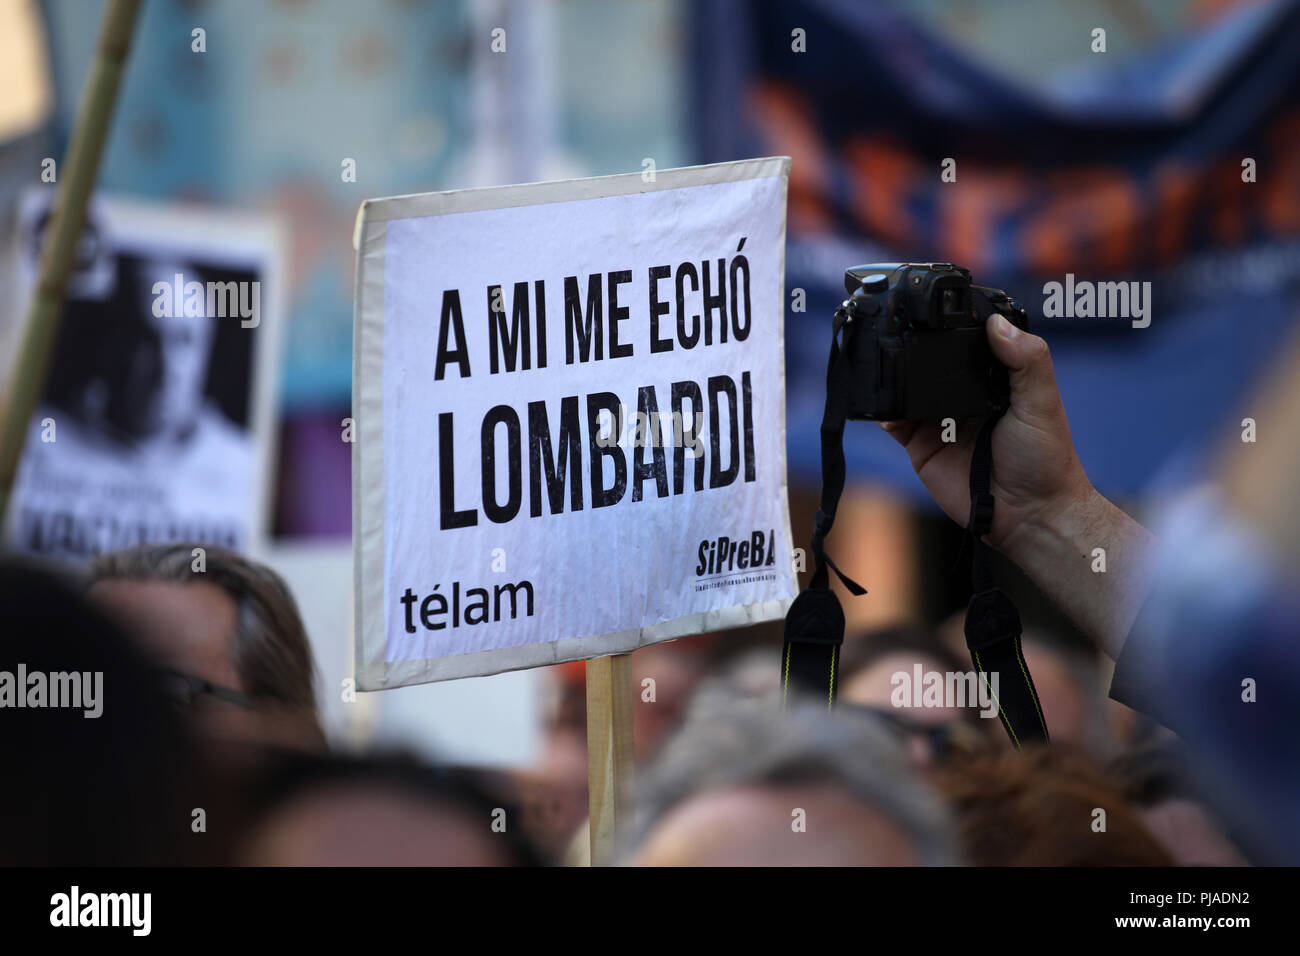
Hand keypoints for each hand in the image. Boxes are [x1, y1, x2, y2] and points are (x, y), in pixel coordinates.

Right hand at [880, 314, 1151, 658]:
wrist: (1029, 515)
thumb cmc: (1047, 459)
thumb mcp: (1042, 402)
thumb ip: (1026, 360)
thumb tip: (996, 322)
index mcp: (994, 377)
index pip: (966, 342)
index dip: (950, 326)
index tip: (933, 308)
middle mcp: (963, 395)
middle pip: (930, 363)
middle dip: (914, 350)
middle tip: (899, 333)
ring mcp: (938, 419)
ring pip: (907, 389)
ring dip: (895, 378)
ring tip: (885, 364)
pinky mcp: (920, 445)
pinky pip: (894, 422)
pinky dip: (884, 412)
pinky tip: (884, 406)